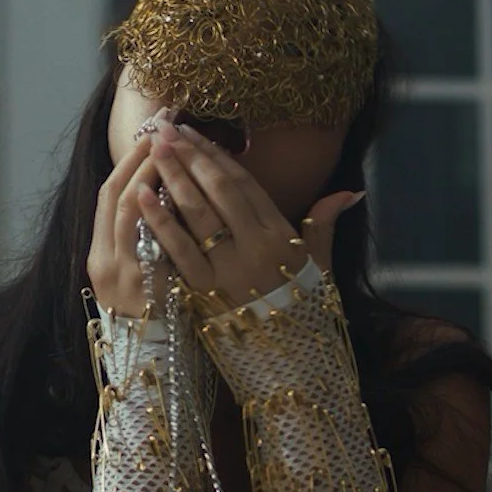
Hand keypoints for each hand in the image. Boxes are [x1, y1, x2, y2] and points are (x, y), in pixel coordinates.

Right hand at [88, 109, 172, 317]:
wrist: (152, 360)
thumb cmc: (154, 311)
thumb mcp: (140, 271)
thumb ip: (144, 235)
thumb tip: (161, 188)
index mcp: (99, 254)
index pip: (107, 195)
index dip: (127, 161)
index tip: (150, 133)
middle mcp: (102, 261)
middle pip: (113, 196)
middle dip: (137, 159)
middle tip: (162, 129)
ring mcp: (118, 274)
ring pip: (125, 212)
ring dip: (147, 177)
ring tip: (170, 148)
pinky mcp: (140, 288)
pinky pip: (146, 241)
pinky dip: (157, 214)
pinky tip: (173, 191)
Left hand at [139, 119, 361, 313]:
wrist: (290, 363)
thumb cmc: (304, 310)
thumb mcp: (320, 265)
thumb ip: (324, 223)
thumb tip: (350, 191)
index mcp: (281, 236)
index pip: (244, 185)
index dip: (217, 155)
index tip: (194, 132)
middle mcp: (256, 248)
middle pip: (218, 192)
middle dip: (190, 157)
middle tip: (165, 128)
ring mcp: (229, 270)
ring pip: (197, 215)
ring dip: (172, 179)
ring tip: (153, 149)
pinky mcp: (204, 292)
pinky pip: (178, 251)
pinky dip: (159, 222)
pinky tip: (141, 196)